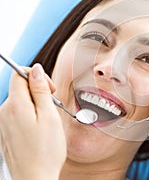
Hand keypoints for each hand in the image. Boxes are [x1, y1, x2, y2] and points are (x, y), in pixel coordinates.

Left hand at [0, 64, 65, 179]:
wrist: (35, 178)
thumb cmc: (45, 152)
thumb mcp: (49, 116)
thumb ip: (41, 90)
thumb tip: (36, 70)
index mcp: (15, 106)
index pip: (19, 74)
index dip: (36, 76)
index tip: (49, 88)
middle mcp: (4, 112)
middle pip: (20, 87)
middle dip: (38, 90)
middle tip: (52, 106)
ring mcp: (3, 122)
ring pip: (21, 100)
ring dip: (36, 103)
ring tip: (47, 120)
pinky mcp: (6, 130)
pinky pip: (18, 112)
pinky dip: (31, 114)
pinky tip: (40, 128)